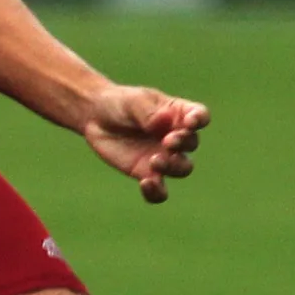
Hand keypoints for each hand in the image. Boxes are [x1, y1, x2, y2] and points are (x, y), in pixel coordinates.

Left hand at [81, 85, 208, 202]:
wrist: (95, 117)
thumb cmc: (120, 104)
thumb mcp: (133, 102)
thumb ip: (149, 112)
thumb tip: (164, 120)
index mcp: (178, 113)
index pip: (199, 116)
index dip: (199, 120)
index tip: (190, 122)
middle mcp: (176, 137)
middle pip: (191, 144)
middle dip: (183, 144)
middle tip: (168, 142)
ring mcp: (164, 157)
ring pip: (182, 168)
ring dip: (173, 167)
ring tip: (154, 161)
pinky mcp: (147, 174)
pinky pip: (160, 191)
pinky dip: (157, 192)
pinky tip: (146, 184)